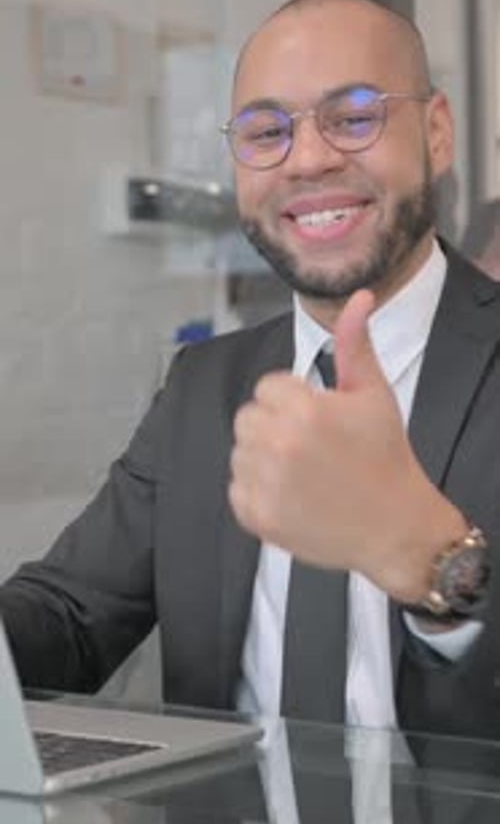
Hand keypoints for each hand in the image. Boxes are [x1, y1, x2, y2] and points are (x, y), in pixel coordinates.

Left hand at [228, 290, 466, 602]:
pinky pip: (237, 488)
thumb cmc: (386, 457)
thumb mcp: (374, 394)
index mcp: (304, 409)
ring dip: (264, 458)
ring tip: (305, 472)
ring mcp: (265, 483)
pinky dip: (258, 492)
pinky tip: (294, 495)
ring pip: (240, 451)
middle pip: (249, 416)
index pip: (268, 387)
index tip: (320, 421)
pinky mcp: (256, 515)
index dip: (295, 401)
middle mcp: (278, 444)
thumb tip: (359, 297)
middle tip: (312, 447)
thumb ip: (355, 343)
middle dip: (275, 426)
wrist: (394, 527)